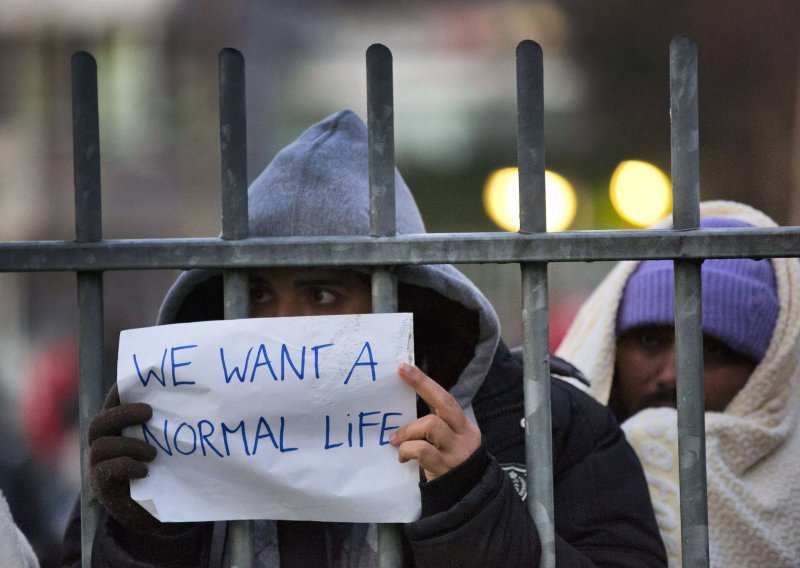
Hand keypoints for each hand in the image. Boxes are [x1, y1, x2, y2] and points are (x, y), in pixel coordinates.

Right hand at [89, 384, 160, 530]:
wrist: (153, 509)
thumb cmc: (162, 469)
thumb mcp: (163, 442)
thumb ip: (165, 424)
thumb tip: (191, 399)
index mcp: (116, 428)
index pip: (112, 403)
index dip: (120, 390)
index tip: (137, 379)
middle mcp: (102, 443)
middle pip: (100, 422)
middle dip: (123, 414)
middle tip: (149, 412)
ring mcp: (98, 465)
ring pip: (101, 445)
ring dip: (130, 445)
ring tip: (153, 453)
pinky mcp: (102, 485)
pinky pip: (105, 470)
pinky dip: (126, 466)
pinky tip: (145, 470)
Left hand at [390, 363, 481, 480]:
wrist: (464, 498)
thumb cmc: (449, 465)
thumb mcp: (448, 443)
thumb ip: (434, 427)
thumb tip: (405, 412)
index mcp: (465, 426)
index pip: (446, 398)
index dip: (425, 382)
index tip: (404, 368)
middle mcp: (465, 436)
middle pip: (445, 404)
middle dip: (422, 385)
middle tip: (402, 374)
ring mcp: (456, 452)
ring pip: (431, 425)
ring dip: (408, 431)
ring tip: (397, 441)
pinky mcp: (445, 467)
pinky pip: (422, 450)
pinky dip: (407, 450)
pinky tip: (402, 458)